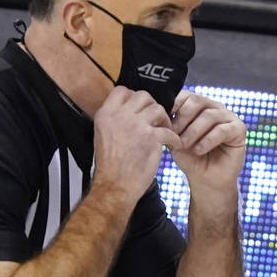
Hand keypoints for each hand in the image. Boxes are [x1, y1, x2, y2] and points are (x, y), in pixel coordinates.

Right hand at [91, 87, 181, 203]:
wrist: (114, 186)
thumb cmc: (110, 166)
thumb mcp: (102, 135)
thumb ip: (115, 120)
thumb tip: (130, 110)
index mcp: (105, 114)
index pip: (122, 90)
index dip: (133, 97)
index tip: (139, 108)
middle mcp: (120, 116)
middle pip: (143, 96)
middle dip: (152, 105)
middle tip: (155, 119)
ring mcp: (136, 125)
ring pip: (158, 109)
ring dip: (164, 120)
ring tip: (164, 131)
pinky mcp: (151, 138)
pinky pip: (169, 131)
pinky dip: (174, 138)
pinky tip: (173, 144)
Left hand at [168, 91, 246, 192]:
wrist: (205, 179)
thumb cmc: (190, 158)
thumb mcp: (175, 139)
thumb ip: (170, 125)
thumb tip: (161, 114)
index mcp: (198, 106)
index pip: (186, 95)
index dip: (174, 106)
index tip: (165, 120)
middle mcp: (214, 107)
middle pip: (197, 101)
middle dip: (183, 118)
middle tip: (174, 134)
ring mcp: (228, 117)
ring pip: (209, 115)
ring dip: (193, 131)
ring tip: (185, 145)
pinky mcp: (238, 129)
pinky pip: (222, 130)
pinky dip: (207, 140)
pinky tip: (198, 150)